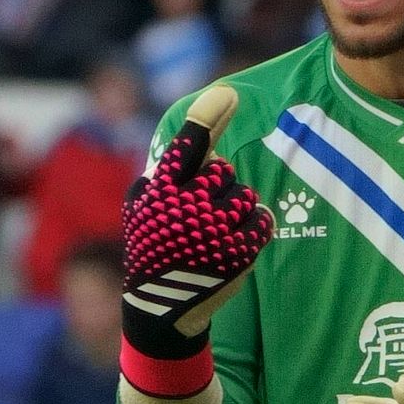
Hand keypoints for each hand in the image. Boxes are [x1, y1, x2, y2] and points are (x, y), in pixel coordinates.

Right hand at [117, 81, 268, 377]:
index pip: (189, 142)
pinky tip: (236, 240)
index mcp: (161, 189)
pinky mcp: (239, 252)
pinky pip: (262, 219)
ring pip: (246, 195)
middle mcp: (189, 205)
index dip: (210, 114)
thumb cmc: (152, 247)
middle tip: (202, 210)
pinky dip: (255, 226)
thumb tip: (200, 142)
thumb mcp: (141, 207)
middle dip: (218, 184)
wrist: (161, 309)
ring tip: (215, 231)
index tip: (228, 94)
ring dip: (236, 208)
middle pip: (223, 170)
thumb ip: (163, 172)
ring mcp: (215, 229)